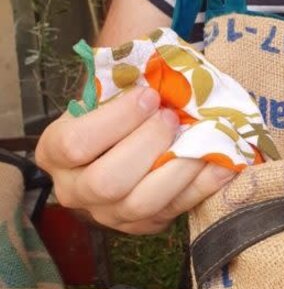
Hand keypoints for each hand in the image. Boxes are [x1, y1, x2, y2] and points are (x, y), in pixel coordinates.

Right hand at [36, 86, 233, 233]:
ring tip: (201, 140)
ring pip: (140, 205)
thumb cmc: (116, 108)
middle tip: (172, 118)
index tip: (150, 96)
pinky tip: (224, 164)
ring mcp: (108, 214)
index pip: (76, 143)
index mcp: (55, 152)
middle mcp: (74, 189)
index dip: (117, 120)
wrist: (123, 139)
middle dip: (147, 146)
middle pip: (107, 182)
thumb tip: (164, 63)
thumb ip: (126, 80)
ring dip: (177, 170)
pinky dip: (203, 187)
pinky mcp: (142, 225)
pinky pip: (174, 211)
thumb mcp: (107, 92)